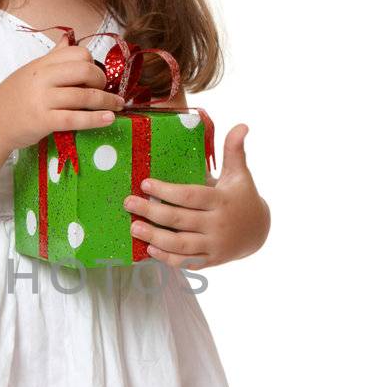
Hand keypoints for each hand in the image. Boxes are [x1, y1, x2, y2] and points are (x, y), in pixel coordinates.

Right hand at [0, 41, 125, 149]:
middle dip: (102, 81)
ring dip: (107, 102)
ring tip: (118, 106)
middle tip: (106, 91)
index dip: (92, 64)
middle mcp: (42, 78)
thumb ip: (52, 58)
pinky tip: (108, 119)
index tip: (95, 76)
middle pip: (85, 71)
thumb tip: (68, 39)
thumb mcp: (29, 72)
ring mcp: (42, 100)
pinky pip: (76, 119)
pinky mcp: (43, 121)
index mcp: (41, 64)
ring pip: (84, 96)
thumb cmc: (12, 99)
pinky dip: (96, 119)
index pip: (77, 54)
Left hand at [123, 123, 269, 270]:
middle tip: (129, 203)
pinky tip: (149, 248)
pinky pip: (186, 261)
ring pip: (180, 244)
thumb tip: (241, 125)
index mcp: (222, 201)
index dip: (166, 191)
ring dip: (154, 237)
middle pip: (180, 220)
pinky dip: (167, 258)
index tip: (145, 183)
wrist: (258, 232)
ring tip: (134, 227)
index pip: (190, 196)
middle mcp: (218, 225)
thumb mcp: (239, 174)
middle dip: (152, 212)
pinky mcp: (210, 260)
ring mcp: (214, 245)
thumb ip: (234, 150)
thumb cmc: (242, 197)